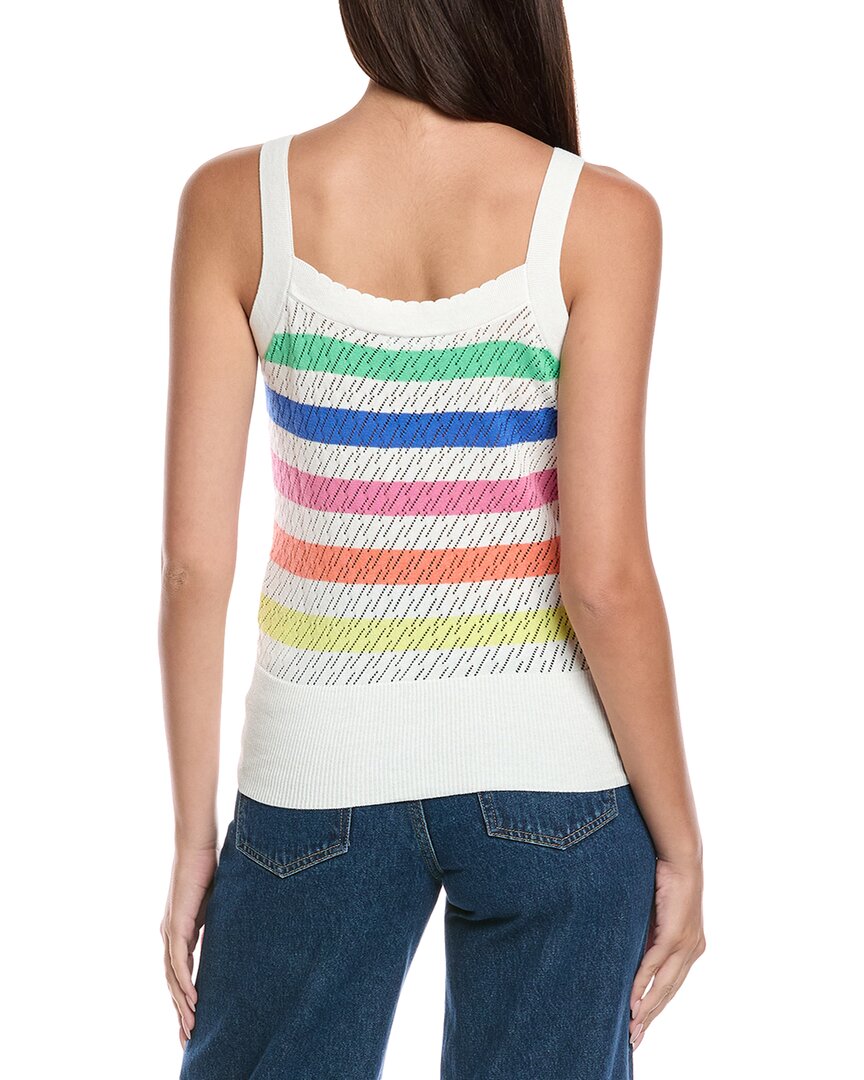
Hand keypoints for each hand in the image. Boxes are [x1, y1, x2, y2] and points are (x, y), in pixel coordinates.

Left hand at [160, 845, 218, 1050]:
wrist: (196, 844)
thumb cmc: (209, 866)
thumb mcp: (219, 902)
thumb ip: (220, 921)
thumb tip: (239, 931)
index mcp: (181, 932)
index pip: (181, 974)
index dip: (186, 999)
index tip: (195, 1022)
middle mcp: (171, 936)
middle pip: (173, 984)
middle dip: (181, 1013)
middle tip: (189, 1039)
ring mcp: (170, 932)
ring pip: (173, 979)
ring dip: (182, 1006)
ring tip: (191, 1029)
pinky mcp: (176, 925)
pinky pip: (179, 963)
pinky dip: (184, 984)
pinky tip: (192, 1002)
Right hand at [628, 855, 705, 1049]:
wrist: (680, 859)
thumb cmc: (665, 882)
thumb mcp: (654, 917)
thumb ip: (648, 939)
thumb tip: (631, 958)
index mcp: (690, 948)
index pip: (671, 986)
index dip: (655, 1007)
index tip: (640, 1027)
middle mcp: (692, 951)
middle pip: (668, 993)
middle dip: (650, 1018)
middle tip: (635, 1039)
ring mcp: (685, 944)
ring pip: (664, 985)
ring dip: (646, 1009)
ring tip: (633, 1028)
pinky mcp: (675, 935)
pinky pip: (656, 965)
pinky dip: (643, 984)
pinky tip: (632, 1000)